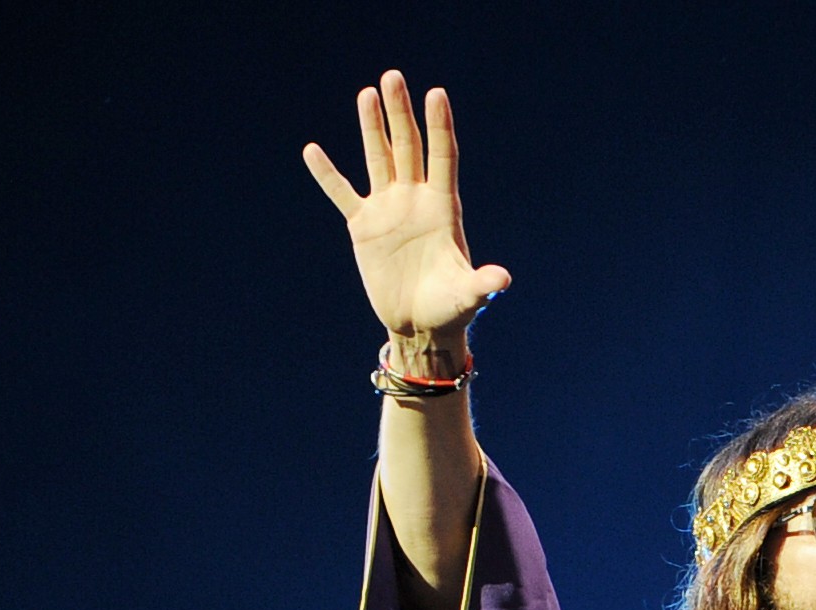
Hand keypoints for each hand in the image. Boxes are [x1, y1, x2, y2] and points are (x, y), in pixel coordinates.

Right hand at [303, 72, 509, 361]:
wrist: (421, 326)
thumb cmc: (450, 309)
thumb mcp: (467, 296)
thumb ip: (482, 284)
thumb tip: (502, 281)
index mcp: (443, 208)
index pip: (443, 158)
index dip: (439, 127)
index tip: (436, 94)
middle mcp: (415, 200)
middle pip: (408, 147)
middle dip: (401, 113)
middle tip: (393, 77)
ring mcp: (389, 209)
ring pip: (378, 158)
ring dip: (372, 127)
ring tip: (368, 94)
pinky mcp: (364, 226)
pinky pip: (343, 193)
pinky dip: (327, 175)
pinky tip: (312, 151)